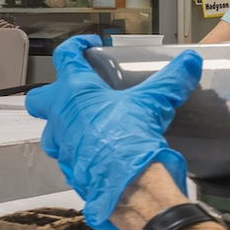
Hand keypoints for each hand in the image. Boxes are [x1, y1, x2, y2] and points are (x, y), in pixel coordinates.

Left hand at [26, 35, 200, 229]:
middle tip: (73, 92)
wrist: (128, 184)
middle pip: (39, 99)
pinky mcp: (70, 169)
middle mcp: (59, 116)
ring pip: (51, 132)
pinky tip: (99, 151)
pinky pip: (68, 157)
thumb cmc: (130, 137)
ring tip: (89, 124)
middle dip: (51, 94)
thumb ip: (171, 80)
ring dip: (64, 126)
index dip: (75, 45)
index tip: (87, 45)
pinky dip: (80, 152)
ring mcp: (61, 145)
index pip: (65, 56)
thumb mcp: (153, 102)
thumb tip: (190, 61)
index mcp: (74, 91)